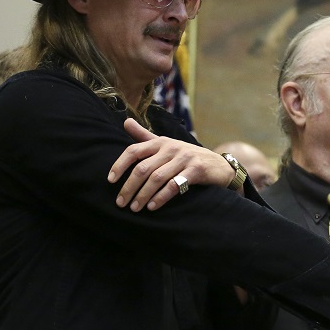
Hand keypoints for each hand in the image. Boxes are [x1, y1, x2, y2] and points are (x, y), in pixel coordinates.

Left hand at [107, 118, 236, 210]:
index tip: (110, 180)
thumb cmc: (187, 157)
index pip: (134, 151)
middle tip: (120, 202)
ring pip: (157, 178)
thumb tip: (125, 121)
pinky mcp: (196, 171)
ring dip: (143, 195)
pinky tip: (152, 207)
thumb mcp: (167, 144)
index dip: (119, 165)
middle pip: (143, 168)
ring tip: (134, 208)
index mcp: (160, 142)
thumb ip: (145, 136)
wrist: (219, 165)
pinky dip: (161, 197)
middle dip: (129, 187)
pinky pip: (174, 186)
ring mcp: (184, 159)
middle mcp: (171, 148)